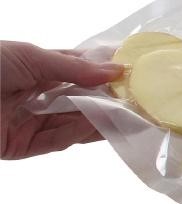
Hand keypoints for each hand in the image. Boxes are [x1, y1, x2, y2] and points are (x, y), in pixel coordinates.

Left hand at [1, 40, 121, 159]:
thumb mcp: (30, 57)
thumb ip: (72, 67)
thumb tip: (115, 71)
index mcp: (36, 70)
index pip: (78, 70)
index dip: (104, 71)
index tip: (132, 71)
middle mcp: (36, 96)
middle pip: (79, 100)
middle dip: (107, 100)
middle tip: (137, 99)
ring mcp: (30, 121)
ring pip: (72, 123)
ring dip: (98, 119)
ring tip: (127, 116)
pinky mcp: (22, 146)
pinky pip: (55, 140)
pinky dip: (76, 134)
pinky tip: (95, 125)